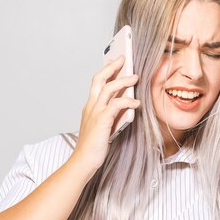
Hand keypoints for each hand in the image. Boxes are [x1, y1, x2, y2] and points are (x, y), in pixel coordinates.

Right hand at [72, 55, 139, 173]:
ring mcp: (95, 113)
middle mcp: (90, 106)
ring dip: (123, 81)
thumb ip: (114, 113)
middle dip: (112, 66)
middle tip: (124, 58)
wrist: (83, 162)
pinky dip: (127, 101)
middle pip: (99, 79)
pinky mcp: (101, 121)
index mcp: (90, 106)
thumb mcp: (105, 126)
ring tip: (136, 77)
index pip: (97, 83)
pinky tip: (136, 103)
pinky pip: (115, 105)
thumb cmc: (94, 146)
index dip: (106, 70)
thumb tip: (128, 104)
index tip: (116, 62)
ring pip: (108, 89)